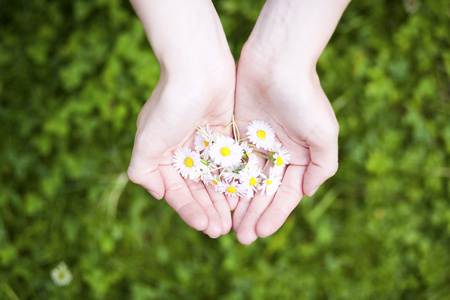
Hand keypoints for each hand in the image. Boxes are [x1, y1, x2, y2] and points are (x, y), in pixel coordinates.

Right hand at [127, 0, 235, 237]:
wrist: (198, 67)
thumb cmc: (171, 104)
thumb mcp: (148, 140)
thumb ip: (143, 170)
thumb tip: (157, 194)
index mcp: (163, 154)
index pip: (177, 190)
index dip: (190, 210)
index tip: (205, 227)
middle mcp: (182, 150)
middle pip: (197, 188)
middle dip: (209, 210)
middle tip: (222, 231)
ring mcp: (204, 142)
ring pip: (215, 179)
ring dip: (222, 200)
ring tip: (233, 220)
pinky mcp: (224, 134)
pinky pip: (229, 163)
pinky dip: (234, 180)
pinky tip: (242, 196)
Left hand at [232, 43, 338, 244]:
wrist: (276, 60)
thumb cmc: (303, 96)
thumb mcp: (323, 133)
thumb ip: (322, 165)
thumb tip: (308, 194)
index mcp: (300, 156)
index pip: (286, 193)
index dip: (274, 214)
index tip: (261, 234)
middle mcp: (278, 152)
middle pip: (264, 191)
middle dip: (254, 214)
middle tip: (241, 238)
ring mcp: (257, 143)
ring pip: (245, 181)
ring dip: (239, 203)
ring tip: (228, 225)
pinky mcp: (237, 132)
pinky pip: (230, 162)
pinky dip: (225, 180)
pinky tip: (218, 198)